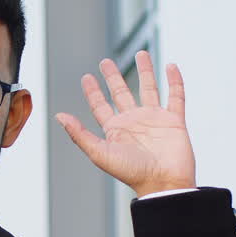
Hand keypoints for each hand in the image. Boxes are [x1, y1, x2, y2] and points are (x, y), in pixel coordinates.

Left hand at [54, 51, 196, 197]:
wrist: (163, 183)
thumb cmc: (131, 173)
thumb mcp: (100, 153)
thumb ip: (79, 134)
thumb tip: (59, 116)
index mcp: (115, 130)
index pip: (101, 106)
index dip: (93, 92)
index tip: (87, 77)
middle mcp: (133, 122)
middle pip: (121, 93)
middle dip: (113, 77)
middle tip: (105, 61)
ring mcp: (154, 120)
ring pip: (149, 89)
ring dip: (146, 71)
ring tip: (142, 53)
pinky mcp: (174, 121)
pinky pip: (176, 96)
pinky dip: (175, 81)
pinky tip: (171, 66)